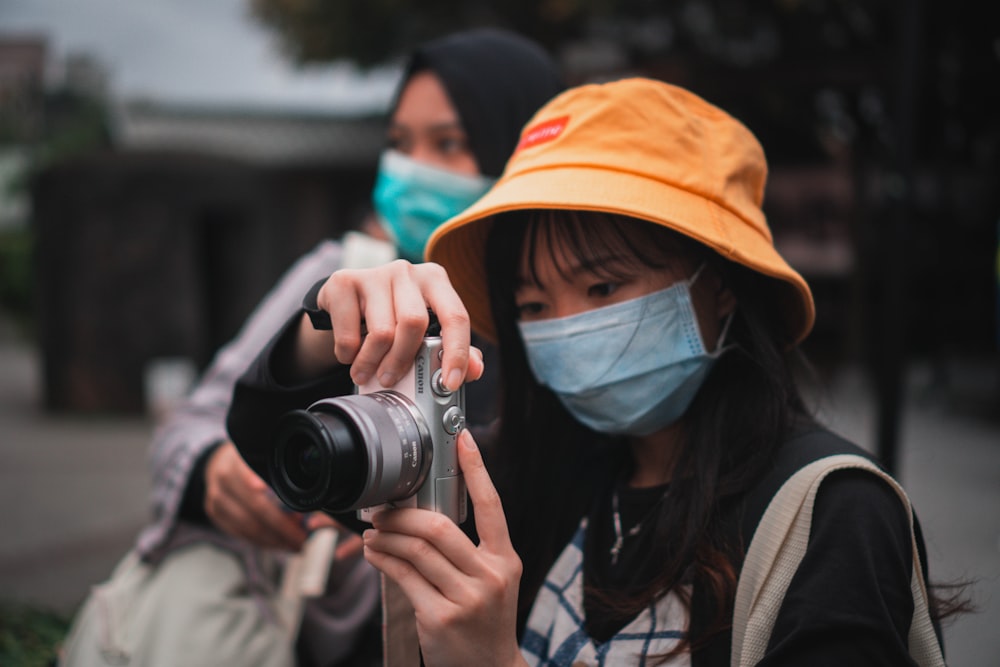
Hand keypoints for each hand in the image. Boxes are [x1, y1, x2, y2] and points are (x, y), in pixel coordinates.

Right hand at [204, 441, 308, 550]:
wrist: (218, 462)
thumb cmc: (249, 461)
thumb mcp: (264, 457)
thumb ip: (282, 474)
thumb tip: (312, 503)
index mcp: (239, 459)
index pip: (254, 477)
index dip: (274, 497)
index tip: (290, 510)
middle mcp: (225, 477)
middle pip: (256, 508)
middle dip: (283, 528)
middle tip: (303, 538)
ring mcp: (217, 497)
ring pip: (248, 526)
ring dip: (274, 539)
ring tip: (294, 543)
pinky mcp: (214, 513)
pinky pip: (241, 533)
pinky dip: (261, 541)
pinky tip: (277, 542)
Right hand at [316, 260, 483, 390]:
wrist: (346, 298)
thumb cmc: (392, 314)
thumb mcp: (424, 326)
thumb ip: (452, 348)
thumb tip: (475, 371)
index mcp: (435, 280)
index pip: (456, 316)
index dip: (457, 353)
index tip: (451, 382)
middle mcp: (408, 271)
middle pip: (414, 323)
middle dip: (403, 361)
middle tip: (391, 380)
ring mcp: (376, 273)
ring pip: (383, 332)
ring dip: (372, 363)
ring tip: (366, 373)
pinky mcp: (344, 281)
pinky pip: (350, 333)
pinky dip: (349, 354)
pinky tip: (350, 353)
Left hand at [362, 430, 525, 666]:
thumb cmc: (484, 620)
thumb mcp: (491, 582)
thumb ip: (468, 552)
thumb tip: (422, 515)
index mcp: (505, 560)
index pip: (493, 506)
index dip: (477, 469)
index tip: (464, 439)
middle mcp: (490, 577)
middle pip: (440, 527)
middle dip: (404, 514)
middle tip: (383, 512)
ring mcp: (466, 599)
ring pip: (416, 551)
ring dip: (386, 537)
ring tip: (373, 534)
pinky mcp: (440, 618)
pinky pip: (403, 577)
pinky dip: (382, 560)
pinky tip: (374, 554)